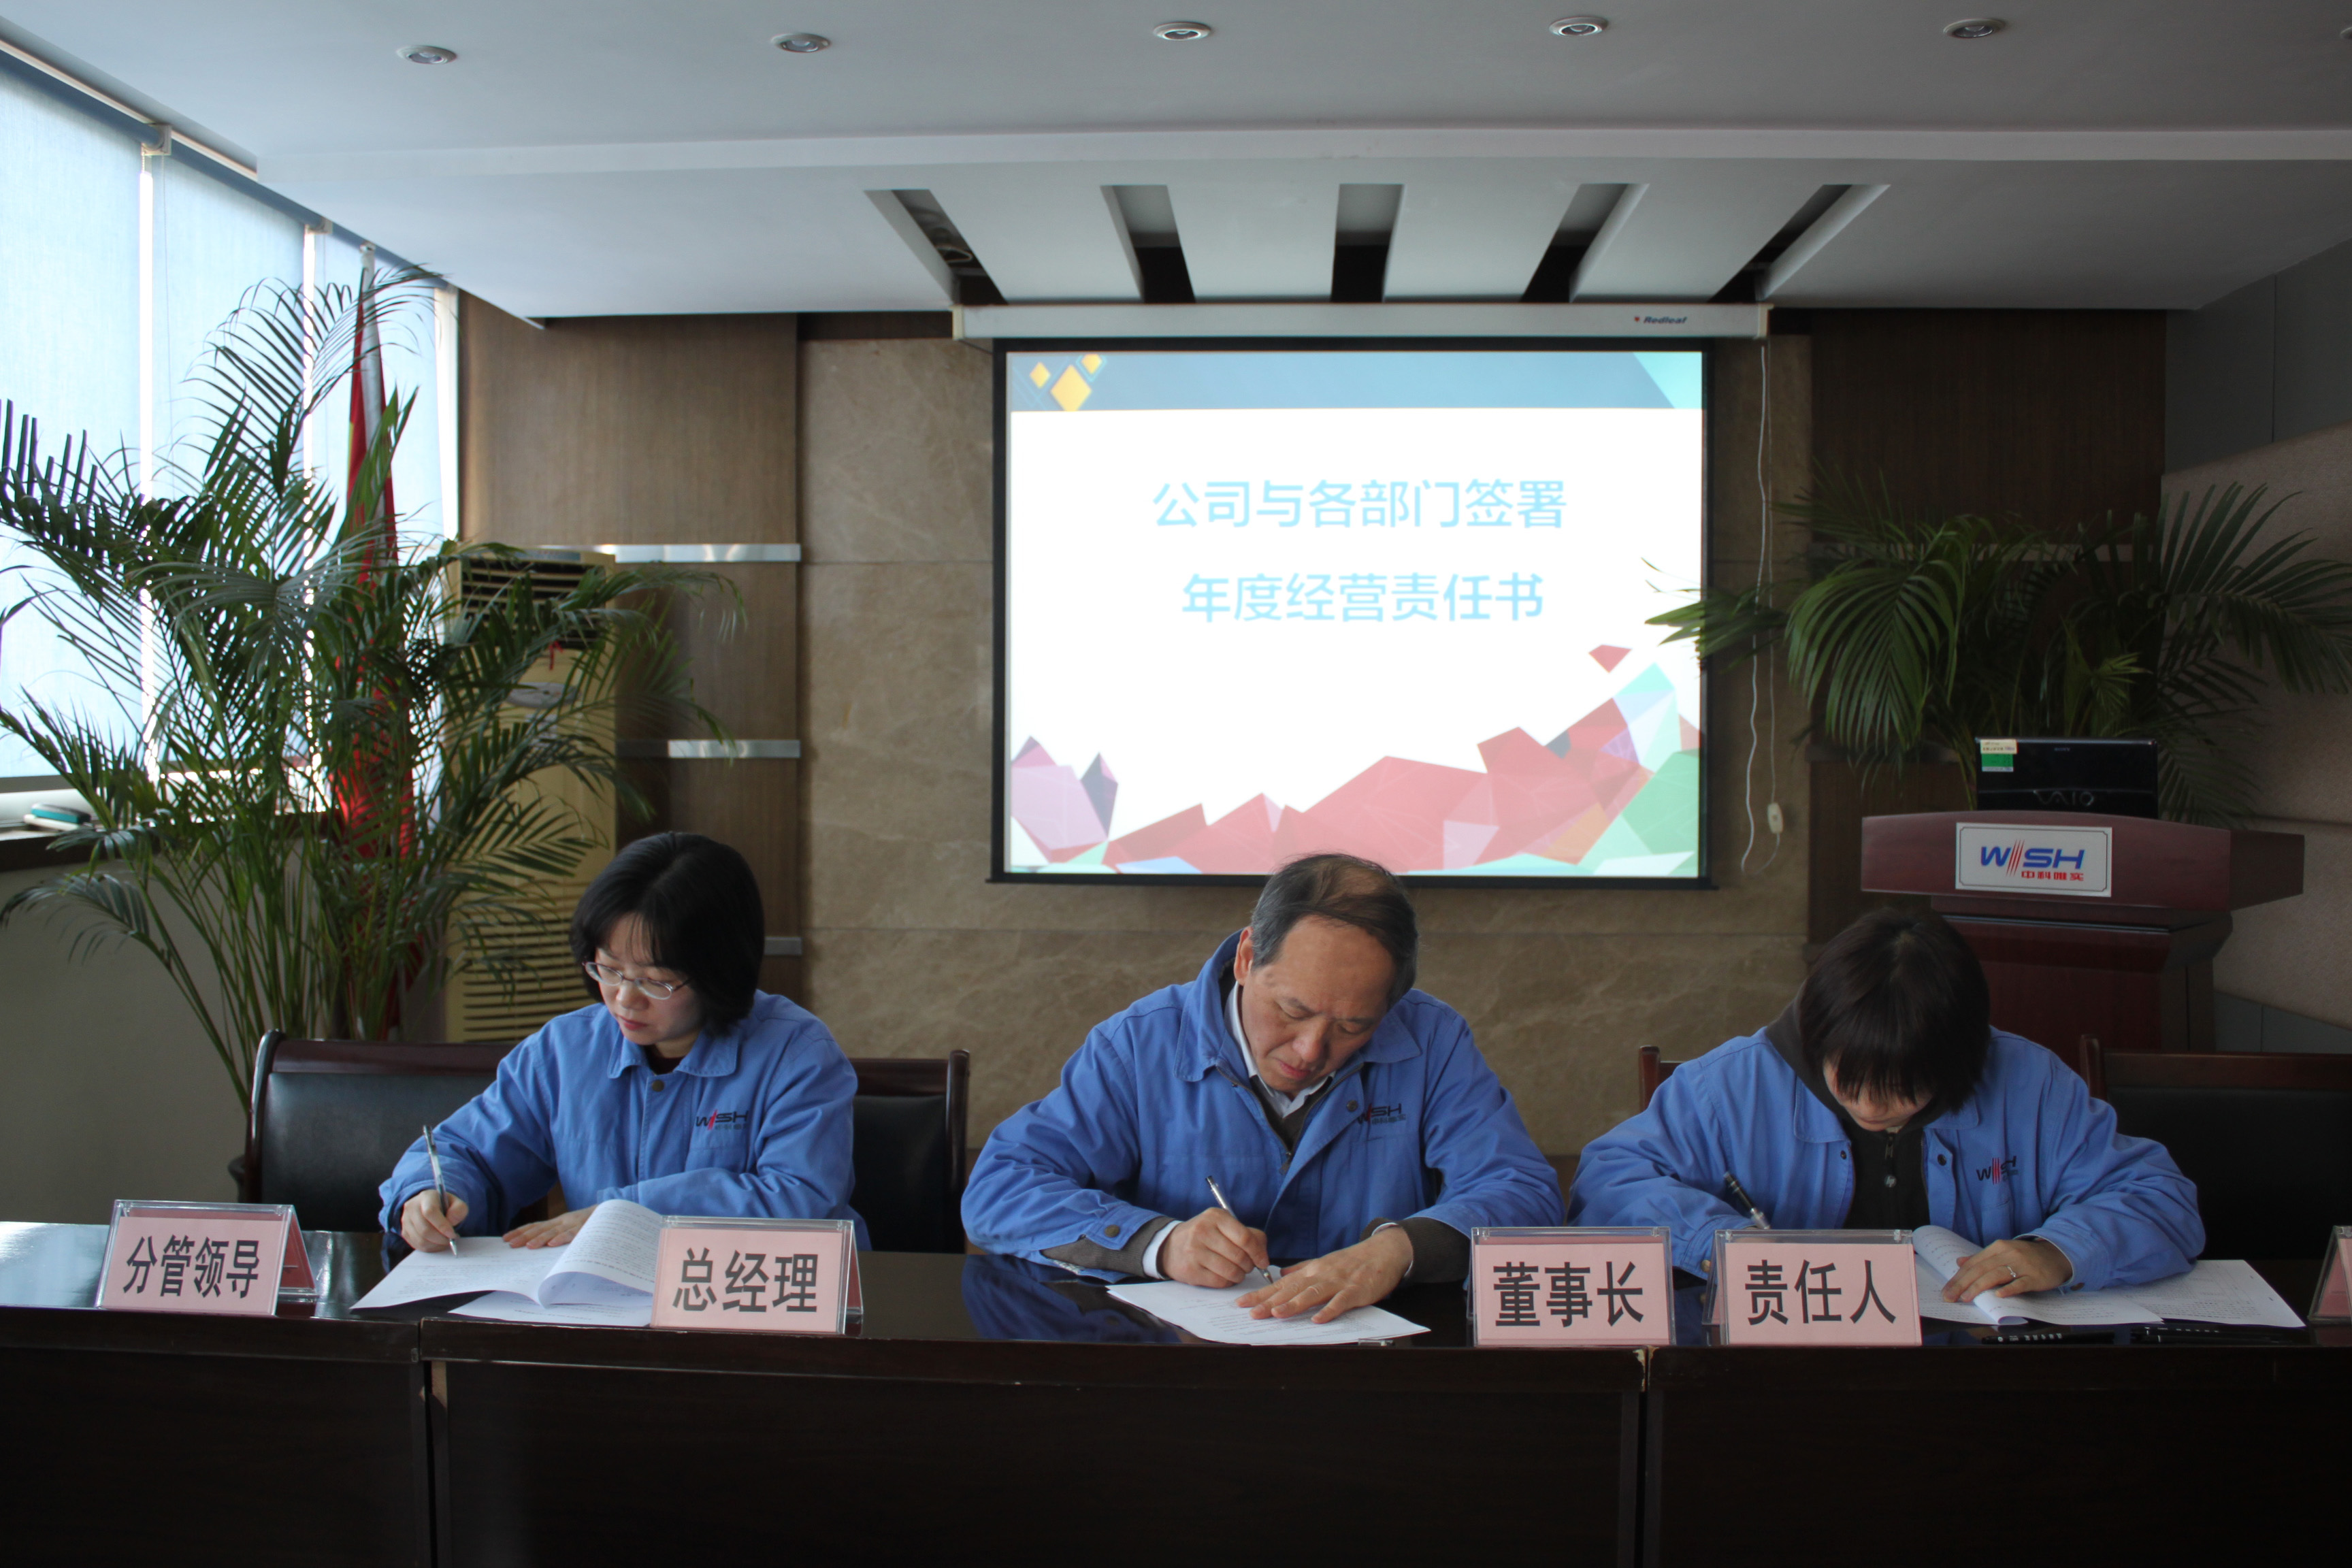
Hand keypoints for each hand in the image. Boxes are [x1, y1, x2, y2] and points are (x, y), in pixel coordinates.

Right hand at [399, 1191, 468, 1251]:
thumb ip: (459, 1210)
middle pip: (424, 1229)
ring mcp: (405, 1220)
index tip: (452, 1234)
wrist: (432, 1207)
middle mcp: (412, 1207)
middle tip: (451, 1239)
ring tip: (446, 1241)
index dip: (442, 1225)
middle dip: (440, 1238)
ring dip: (436, 1245)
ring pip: (420, 1240)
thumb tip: (452, 1221)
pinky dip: (430, 1248)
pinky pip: (417, 1245)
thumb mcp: (457, 1203)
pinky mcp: (404, 1232)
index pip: (430, 1212)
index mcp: (426, 1197)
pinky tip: (438, 1243)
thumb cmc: (446, 1206)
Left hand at [504, 1205, 594, 1248]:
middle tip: (511, 1245)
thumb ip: (558, 1234)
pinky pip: (572, 1234)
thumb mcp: (570, 1227)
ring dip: (540, 1239)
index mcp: (558, 1221)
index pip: (535, 1225)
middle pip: (540, 1229)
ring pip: (554, 1232)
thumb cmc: (589, 1223)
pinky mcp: (584, 1228)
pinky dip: (562, 1239)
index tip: (505, 1238)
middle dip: (524, 1236)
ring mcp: (573, 1224)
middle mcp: (562, 1221)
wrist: (611, 1211)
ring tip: (529, 1246)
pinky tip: (553, 1244)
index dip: (520, 1231)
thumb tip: (541, 1246)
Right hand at [1160, 1207, 1270, 1286]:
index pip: (1245, 1237)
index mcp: (1215, 1217)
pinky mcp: (1190, 1270)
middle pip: (1239, 1256)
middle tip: (1247, 1267)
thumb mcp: (1223, 1226)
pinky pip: (1220, 1281)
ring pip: (1231, 1271)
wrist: (1170, 1247)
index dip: (1258, 1252)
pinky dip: (1228, 1282)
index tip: (1263, 1262)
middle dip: (1249, 1266)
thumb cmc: (1205, 1236)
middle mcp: (1203, 1231)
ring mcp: (1194, 1251)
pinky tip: (1225, 1277)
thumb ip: (1248, 1234)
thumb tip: (1263, 1255)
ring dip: (1239, 1275)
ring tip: (1237, 1272)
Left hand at [1237, 1225, 1412, 1323]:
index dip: (1262, 1294)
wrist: (1382, 1253)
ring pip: (1312, 1294)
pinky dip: (1330, 1310)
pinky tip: (1318, 1319)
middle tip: (1251, 1312)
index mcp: (1311, 1271)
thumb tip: (1281, 1272)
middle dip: (1270, 1301)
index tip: (1242, 1303)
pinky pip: (1341, 1302)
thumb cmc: (1352, 1261)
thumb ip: (1302, 1269)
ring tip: (1277, 1313)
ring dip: (1294, 1304)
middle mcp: (1320, 1275)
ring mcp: (1338, 1282)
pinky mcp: (1355, 1290)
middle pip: (1291, 1290)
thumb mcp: (1324, 1263)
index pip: (1281, 1284)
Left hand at [1946, 1237, 2070, 1299]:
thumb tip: (1959, 1262)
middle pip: (1980, 1269)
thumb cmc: (2026, 1256)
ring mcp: (2022, 1265)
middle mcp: (2007, 1254)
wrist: (2056, 1254)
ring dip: (1979, 1287)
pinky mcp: (2035, 1276)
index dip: (1958, 1277)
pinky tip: (1998, 1295)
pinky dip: (2009, 1289)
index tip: (1946, 1290)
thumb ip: (1981, 1258)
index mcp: (1997, 1248)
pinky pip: (2020, 1283)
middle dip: (1962, 1284)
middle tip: (1950, 1297)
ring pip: (1996, 1275)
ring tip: (1966, 1298)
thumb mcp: (2003, 1252)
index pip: (1973, 1263)